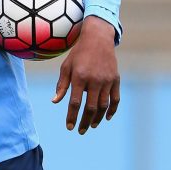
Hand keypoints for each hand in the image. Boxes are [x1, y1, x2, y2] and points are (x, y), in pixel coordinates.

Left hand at [52, 16, 119, 133]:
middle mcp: (94, 80)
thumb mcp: (66, 67)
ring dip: (98, 118)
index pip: (75, 103)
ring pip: (103, 105)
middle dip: (85, 122)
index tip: (69, 127)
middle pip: (90, 108)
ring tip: (92, 125)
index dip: (71, 116)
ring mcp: (107, 80)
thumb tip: (55, 102)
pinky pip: (115, 99)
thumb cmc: (78, 54)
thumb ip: (62, 85)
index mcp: (79, 77)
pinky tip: (106, 118)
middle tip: (81, 131)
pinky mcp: (115, 79)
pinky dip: (112, 110)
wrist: (98, 38)